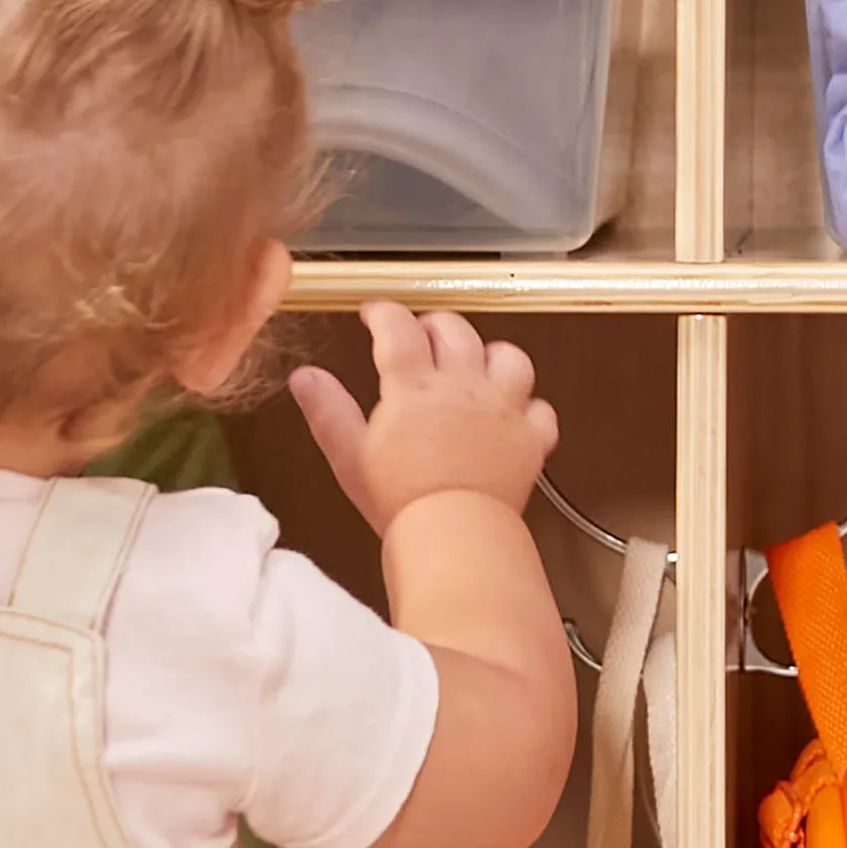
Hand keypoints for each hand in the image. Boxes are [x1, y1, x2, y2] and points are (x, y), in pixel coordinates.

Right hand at [291, 300, 556, 533]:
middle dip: (433, 325)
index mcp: (415, 388)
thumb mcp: (349, 456)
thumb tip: (305, 377)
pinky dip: (529, 406)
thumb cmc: (400, 501)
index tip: (375, 313)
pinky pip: (541, 409)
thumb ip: (328, 410)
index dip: (384, 313)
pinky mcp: (530, 439)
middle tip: (420, 336)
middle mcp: (463, 388)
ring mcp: (503, 410)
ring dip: (490, 354)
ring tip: (475, 364)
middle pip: (455, 330)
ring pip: (509, 357)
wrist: (454, 534)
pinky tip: (514, 413)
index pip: (399, 327)